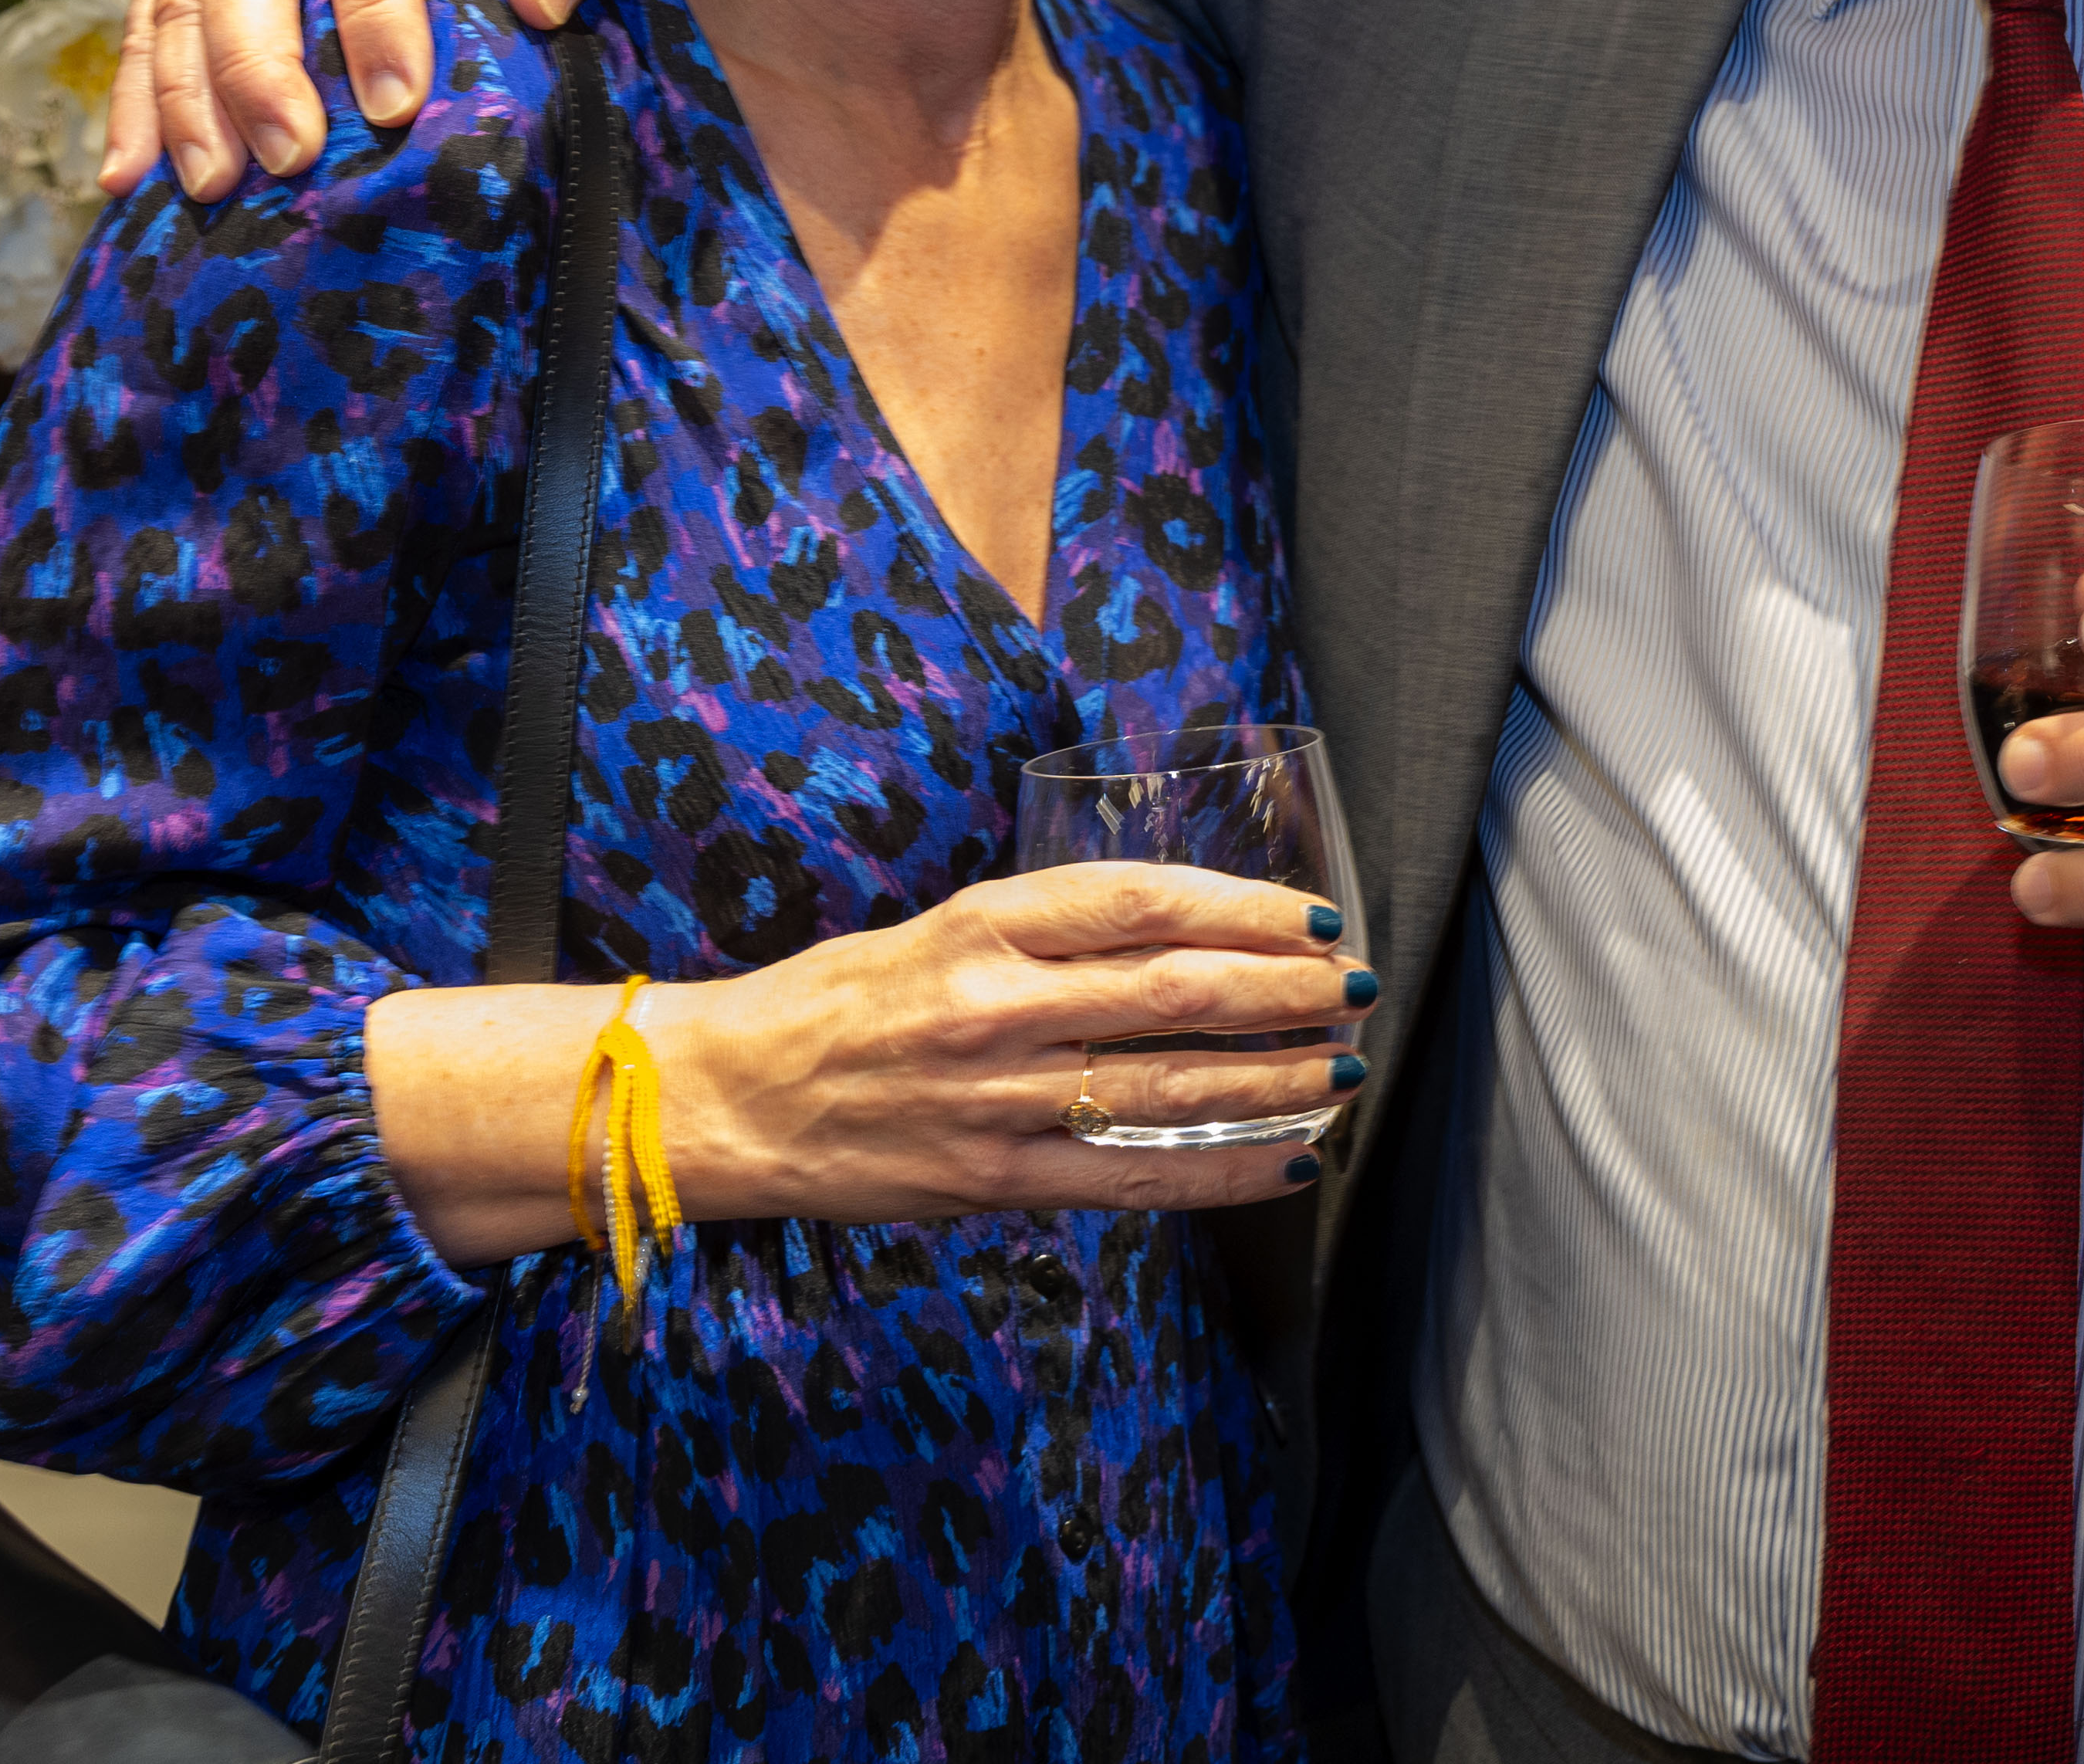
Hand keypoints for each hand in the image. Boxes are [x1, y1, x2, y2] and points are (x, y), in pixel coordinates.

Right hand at [366, 864, 1373, 1254]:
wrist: (728, 1099)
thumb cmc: (839, 1001)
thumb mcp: (941, 928)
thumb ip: (1051, 932)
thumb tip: (1183, 935)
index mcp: (984, 924)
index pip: (1144, 902)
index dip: (1245, 907)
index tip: (1313, 915)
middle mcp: (999, 1007)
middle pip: (1179, 992)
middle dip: (1286, 991)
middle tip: (1355, 986)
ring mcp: (999, 1102)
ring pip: (1171, 1087)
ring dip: (1276, 1078)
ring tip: (1345, 1067)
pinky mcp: (995, 1182)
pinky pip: (1134, 1178)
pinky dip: (1223, 1167)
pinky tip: (1289, 1156)